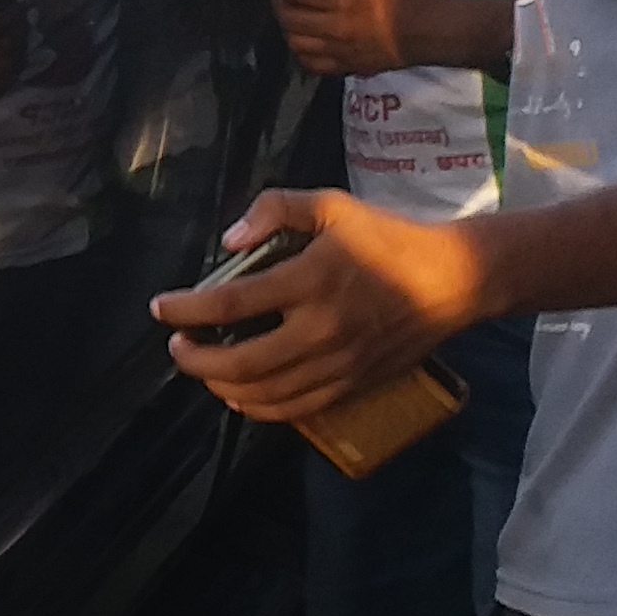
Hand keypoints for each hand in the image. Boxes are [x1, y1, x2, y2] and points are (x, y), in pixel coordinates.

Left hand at [151, 187, 495, 421]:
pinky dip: (256, 408)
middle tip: (177, 344)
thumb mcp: (332, 205)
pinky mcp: (351, 386)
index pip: (230, 302)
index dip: (186, 309)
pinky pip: (293, 410)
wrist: (454, 280)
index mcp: (312, 280)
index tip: (161, 308)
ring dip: (219, 384)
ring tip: (201, 366)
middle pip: (239, 362)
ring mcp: (337, 364)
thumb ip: (275, 210)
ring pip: (262, 394)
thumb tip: (228, 240)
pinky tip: (237, 393)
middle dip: (194, 357)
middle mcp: (321, 330)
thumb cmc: (388, 238)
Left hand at [264, 0, 464, 77]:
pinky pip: (316, 66)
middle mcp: (339, 28)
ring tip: (285, 14)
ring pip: (299, 45)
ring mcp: (344, 51)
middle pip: (292, 20)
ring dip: (286, 30)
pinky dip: (302, 54)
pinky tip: (301, 43)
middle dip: (277, 5)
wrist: (444, 32)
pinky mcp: (353, 66)